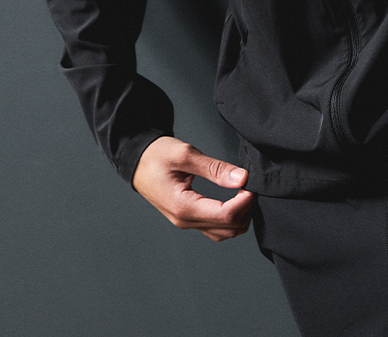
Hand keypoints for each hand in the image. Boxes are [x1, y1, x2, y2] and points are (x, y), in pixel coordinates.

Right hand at [132, 136, 254, 241]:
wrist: (137, 161)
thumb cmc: (156, 155)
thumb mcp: (185, 154)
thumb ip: (215, 168)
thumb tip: (242, 178)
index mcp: (183, 207)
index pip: (225, 216)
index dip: (245, 202)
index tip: (251, 185)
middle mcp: (185, 220)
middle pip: (228, 229)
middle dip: (245, 210)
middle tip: (250, 186)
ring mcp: (185, 222)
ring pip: (222, 233)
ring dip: (239, 218)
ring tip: (244, 193)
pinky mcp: (187, 219)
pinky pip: (214, 228)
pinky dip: (229, 220)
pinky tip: (234, 202)